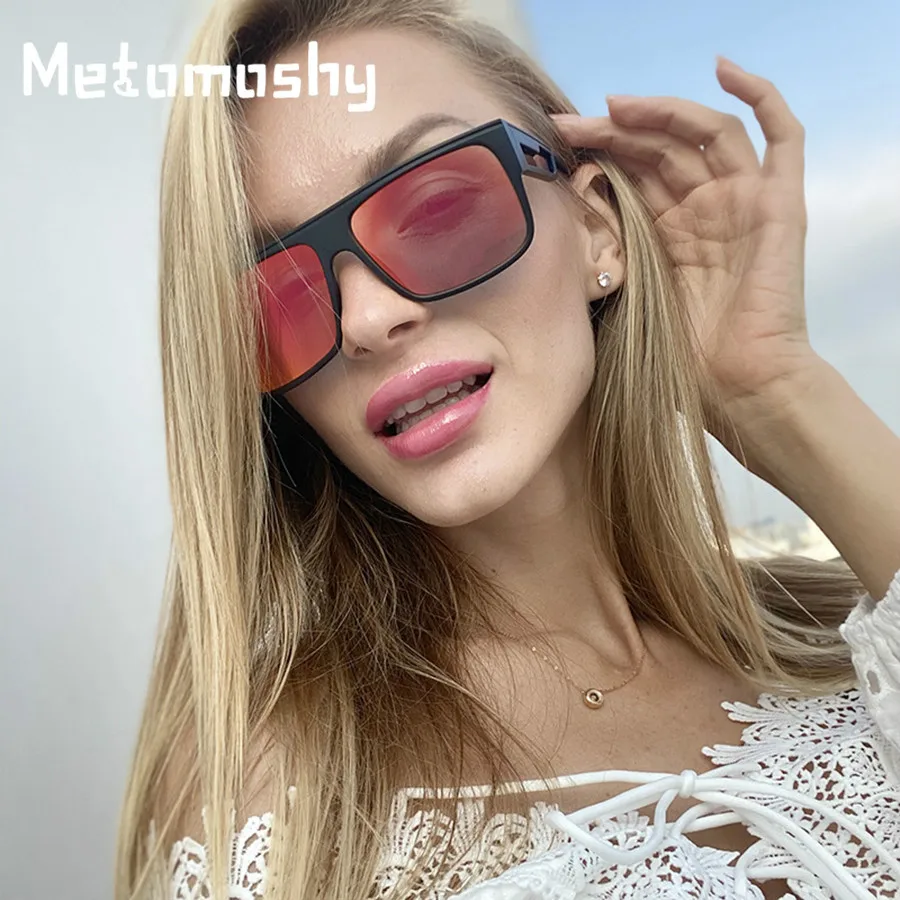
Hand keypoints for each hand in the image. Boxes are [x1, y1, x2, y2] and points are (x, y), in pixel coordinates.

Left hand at [552, 57, 821, 421]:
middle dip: (613, 131)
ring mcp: (743, 201)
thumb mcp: (625, 301)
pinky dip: (760, 95)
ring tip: (614, 108)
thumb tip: (546, 244)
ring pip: (703, 134)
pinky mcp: (779, 203)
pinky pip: (782, 135)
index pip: (634, 172)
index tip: (553, 143)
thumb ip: (604, 264)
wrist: (736, 386)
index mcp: (668, 232)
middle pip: (661, 148)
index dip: (597, 152)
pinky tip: (723, 69)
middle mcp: (705, 208)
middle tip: (567, 125)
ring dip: (659, 113)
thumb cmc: (681, 361)